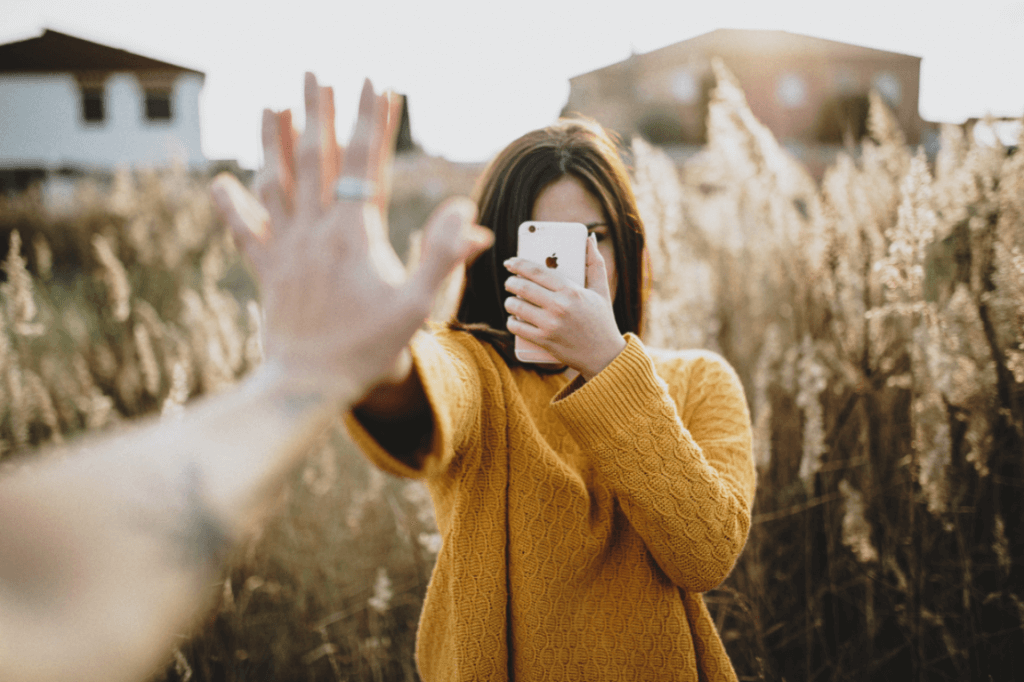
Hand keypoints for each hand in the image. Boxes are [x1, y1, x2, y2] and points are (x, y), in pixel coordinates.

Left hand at [212, 73, 491, 401]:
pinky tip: (220, 181)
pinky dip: (230, 205)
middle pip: (316, 158)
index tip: (377, 84)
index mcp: (354, 234)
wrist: (309, 385)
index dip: (373, 121)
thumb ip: (444, 257)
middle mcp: (315, 231)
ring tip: (273, 106)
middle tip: (318, 74)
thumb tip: (470, 217)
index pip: (367, 163)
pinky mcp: (266, 270)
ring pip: (276, 182)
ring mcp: (286, 248)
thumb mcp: (418, 306)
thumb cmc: (369, 349)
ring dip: (274, 140)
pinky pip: (244, 230)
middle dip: (319, 112)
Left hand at [504, 234, 625, 379]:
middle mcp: (559, 306)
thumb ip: (595, 262)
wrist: (604, 355)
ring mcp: (550, 325)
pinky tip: (514, 318)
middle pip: (522, 287)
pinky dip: (512, 321)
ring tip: (512, 300)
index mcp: (571, 290)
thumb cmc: (602, 320)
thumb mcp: (602, 290)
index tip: (510, 262)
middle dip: (511, 282)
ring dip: (509, 301)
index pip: (537, 271)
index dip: (519, 264)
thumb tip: (589, 238)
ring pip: (516, 306)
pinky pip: (516, 327)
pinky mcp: (544, 341)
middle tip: (510, 282)